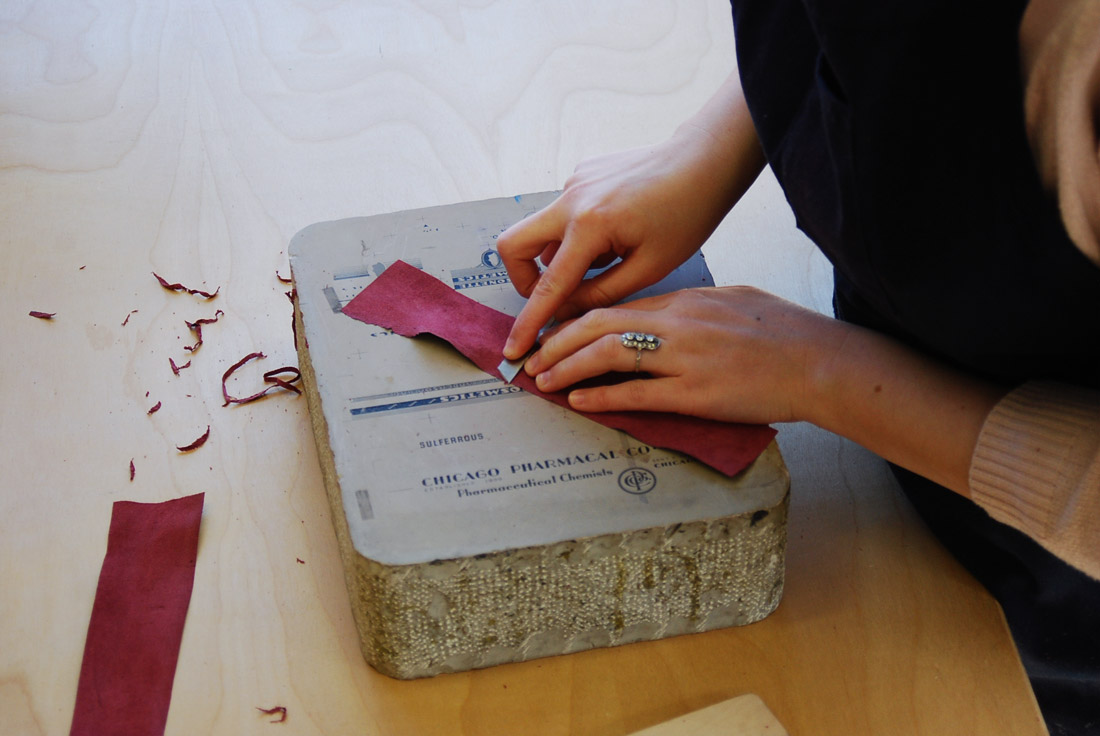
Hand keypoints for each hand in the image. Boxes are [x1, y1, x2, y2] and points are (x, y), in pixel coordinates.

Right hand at [498, 142, 730, 357]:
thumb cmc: (687, 214)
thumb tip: (566, 313)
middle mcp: (571, 199)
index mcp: (590, 226)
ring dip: (561, 255)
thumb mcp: (649, 268)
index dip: (529, 322)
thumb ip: (601, 294)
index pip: (548, 285)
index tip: (514, 348)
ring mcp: (573, 181)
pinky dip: (578, 232)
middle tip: (553, 296)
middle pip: (515, 246)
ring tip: (609, 258)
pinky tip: (617, 232)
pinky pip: (565, 212)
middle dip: (524, 279)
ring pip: (543, 230)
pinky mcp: (582, 173)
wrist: (704, 161)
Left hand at [523, 286, 849, 424]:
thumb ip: (692, 308)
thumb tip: (662, 316)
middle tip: (533, 357)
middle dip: (559, 341)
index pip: (617, 306)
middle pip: (600, 324)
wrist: (820, 362)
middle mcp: (678, 324)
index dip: (577, 320)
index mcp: (686, 301)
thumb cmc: (784, 332)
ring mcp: (685, 358)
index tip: (554, 332)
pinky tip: (578, 400)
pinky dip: (602, 395)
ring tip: (543, 380)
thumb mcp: (732, 302)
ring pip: (609, 354)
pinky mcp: (695, 393)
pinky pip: (637, 392)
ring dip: (568, 367)